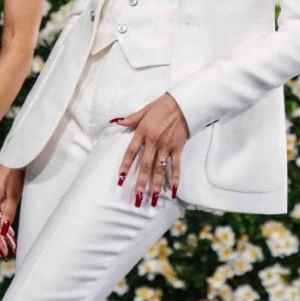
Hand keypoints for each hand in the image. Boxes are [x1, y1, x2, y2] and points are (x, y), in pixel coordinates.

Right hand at [0, 167, 23, 258]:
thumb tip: (5, 231)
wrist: (16, 159)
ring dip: (4, 236)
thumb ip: (9, 213)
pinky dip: (6, 227)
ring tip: (11, 249)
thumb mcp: (14, 195)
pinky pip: (1, 217)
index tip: (0, 252)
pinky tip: (10, 236)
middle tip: (6, 255)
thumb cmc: (14, 175)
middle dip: (0, 242)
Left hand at [115, 93, 190, 207]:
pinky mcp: (178, 148)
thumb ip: (130, 119)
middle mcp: (154, 141)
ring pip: (160, 169)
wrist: (184, 103)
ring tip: (153, 198)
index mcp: (143, 132)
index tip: (121, 179)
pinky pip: (176, 165)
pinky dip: (175, 178)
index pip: (131, 152)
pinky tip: (173, 190)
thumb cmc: (162, 105)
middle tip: (137, 197)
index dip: (125, 166)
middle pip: (146, 166)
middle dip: (141, 183)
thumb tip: (115, 122)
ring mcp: (167, 146)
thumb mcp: (144, 110)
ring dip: (156, 184)